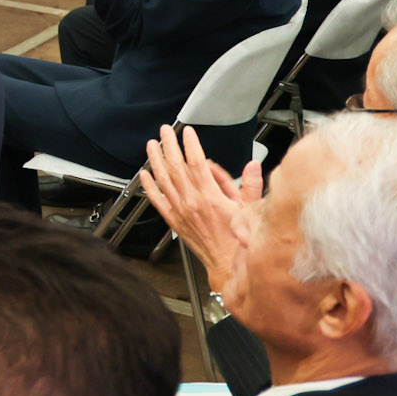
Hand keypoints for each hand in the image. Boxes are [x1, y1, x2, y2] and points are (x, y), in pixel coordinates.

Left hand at [138, 125, 259, 289]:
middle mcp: (192, 202)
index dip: (190, 145)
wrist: (227, 264)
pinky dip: (149, 186)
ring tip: (152, 145)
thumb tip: (252, 166)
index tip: (187, 132)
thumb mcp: (251, 211)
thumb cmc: (239, 241)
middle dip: (170, 146)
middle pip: (176, 167)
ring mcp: (180, 211)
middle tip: (165, 131)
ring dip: (156, 160)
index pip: (196, 163)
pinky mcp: (173, 220)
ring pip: (164, 180)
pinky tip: (144, 175)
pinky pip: (157, 200)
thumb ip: (250, 186)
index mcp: (211, 198)